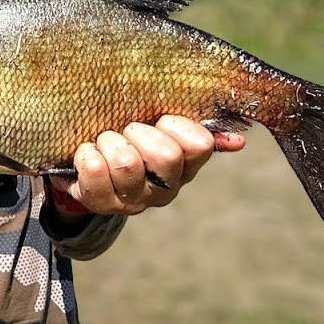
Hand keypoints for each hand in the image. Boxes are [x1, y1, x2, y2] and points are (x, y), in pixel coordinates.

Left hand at [50, 115, 244, 214]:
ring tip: (104, 142)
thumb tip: (238, 142)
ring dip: (110, 141)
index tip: (159, 119)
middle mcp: (165, 189)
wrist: (85, 162)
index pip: (200, 145)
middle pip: (166, 155)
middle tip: (126, 131)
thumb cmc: (128, 137)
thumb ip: (193, 128)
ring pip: (128, 162)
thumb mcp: (159, 128)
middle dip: (138, 132)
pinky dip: (87, 152)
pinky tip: (87, 153)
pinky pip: (95, 169)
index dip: (176, 126)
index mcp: (186, 165)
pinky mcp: (102, 204)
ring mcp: (134, 201)